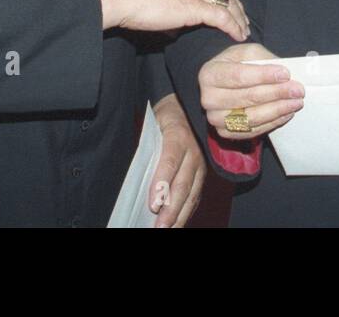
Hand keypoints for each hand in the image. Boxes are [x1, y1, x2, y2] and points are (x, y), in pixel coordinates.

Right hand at [93, 0, 248, 40]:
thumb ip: (165, 4)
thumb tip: (172, 24)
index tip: (227, 4)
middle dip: (235, 3)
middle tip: (242, 17)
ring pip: (227, 2)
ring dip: (238, 16)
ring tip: (243, 30)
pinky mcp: (194, 6)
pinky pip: (222, 17)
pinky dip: (233, 26)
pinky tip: (238, 35)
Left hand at [148, 94, 204, 227]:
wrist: (185, 108)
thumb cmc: (163, 119)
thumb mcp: (152, 126)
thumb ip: (147, 149)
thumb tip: (136, 175)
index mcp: (178, 136)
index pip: (169, 163)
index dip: (161, 185)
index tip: (152, 205)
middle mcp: (193, 152)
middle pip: (183, 184)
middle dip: (171, 209)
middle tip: (159, 227)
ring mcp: (201, 164)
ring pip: (192, 193)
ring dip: (180, 215)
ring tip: (168, 230)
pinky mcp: (203, 173)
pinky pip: (195, 194)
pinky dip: (186, 211)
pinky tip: (178, 223)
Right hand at [200, 43, 303, 140]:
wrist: (227, 83)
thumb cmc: (238, 64)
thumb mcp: (247, 53)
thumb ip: (263, 59)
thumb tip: (284, 72)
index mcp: (210, 74)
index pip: (238, 76)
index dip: (263, 76)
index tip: (285, 74)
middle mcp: (208, 98)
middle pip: (246, 98)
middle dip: (276, 93)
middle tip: (298, 89)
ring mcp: (215, 118)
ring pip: (251, 117)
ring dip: (277, 110)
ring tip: (296, 102)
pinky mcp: (226, 132)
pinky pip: (252, 130)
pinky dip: (272, 122)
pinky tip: (286, 113)